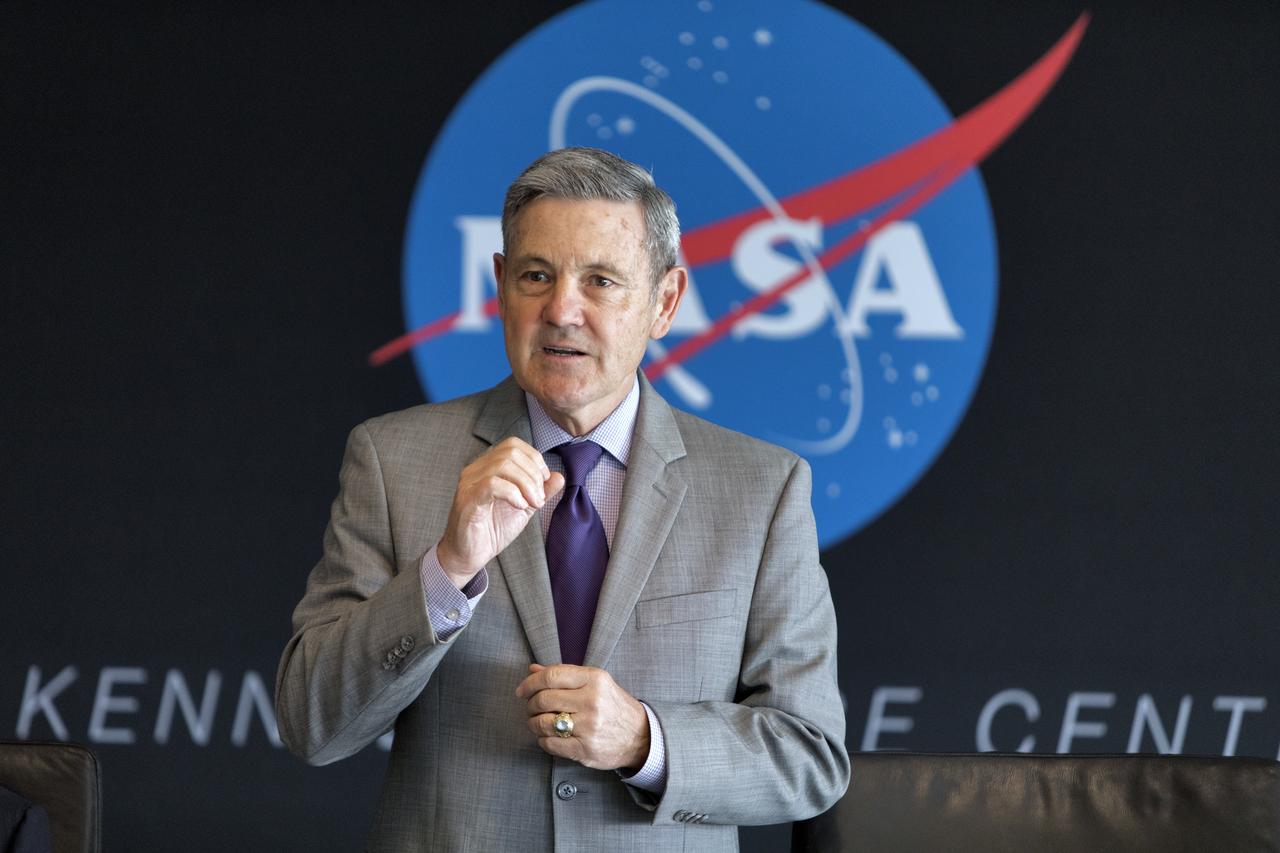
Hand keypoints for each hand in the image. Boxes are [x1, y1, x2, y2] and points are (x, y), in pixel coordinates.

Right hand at [437, 437, 563, 586]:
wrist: (468, 555)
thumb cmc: (492, 529)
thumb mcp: (524, 507)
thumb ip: (541, 491)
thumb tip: (559, 476)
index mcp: (488, 467)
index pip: (513, 445)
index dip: (534, 459)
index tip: (544, 482)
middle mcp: (476, 469)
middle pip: (510, 452)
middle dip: (533, 473)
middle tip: (539, 497)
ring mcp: (469, 483)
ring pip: (503, 465)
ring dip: (526, 484)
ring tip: (532, 503)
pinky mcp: (467, 499)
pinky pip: (492, 484)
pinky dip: (513, 493)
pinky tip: (520, 506)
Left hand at [516, 663, 649, 770]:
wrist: (640, 736)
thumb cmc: (613, 705)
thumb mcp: (595, 682)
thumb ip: (564, 675)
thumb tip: (532, 670)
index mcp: (594, 679)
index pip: (551, 676)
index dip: (530, 683)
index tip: (522, 690)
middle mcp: (592, 702)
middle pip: (544, 699)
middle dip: (530, 704)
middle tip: (530, 707)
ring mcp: (588, 727)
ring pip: (543, 722)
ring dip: (532, 722)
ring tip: (536, 721)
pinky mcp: (585, 749)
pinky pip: (550, 744)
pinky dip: (542, 739)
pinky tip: (547, 735)